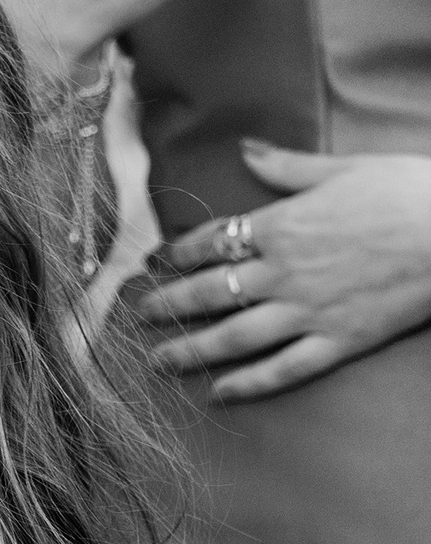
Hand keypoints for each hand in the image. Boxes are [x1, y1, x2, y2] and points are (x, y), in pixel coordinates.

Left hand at [135, 142, 430, 400]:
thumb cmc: (411, 192)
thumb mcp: (345, 168)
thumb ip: (288, 167)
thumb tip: (246, 149)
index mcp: (280, 227)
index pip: (212, 243)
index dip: (180, 254)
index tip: (159, 262)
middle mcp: (282, 273)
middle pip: (208, 293)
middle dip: (168, 304)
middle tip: (139, 314)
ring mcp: (308, 312)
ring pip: (232, 337)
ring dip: (189, 350)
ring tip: (158, 361)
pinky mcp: (339, 341)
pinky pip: (282, 369)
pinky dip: (247, 384)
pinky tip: (219, 393)